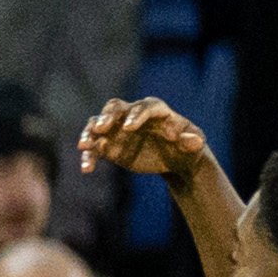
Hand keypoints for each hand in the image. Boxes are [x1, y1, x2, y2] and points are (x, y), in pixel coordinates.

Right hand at [76, 98, 208, 180]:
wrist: (174, 159)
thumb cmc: (186, 148)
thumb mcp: (194, 147)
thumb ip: (193, 142)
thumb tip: (192, 140)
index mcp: (156, 111)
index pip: (145, 107)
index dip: (136, 115)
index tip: (129, 128)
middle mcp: (133, 115)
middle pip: (116, 108)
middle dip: (107, 117)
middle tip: (100, 129)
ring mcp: (119, 129)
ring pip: (98, 124)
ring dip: (89, 133)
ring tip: (83, 146)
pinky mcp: (110, 145)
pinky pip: (95, 148)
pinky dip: (89, 156)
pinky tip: (86, 168)